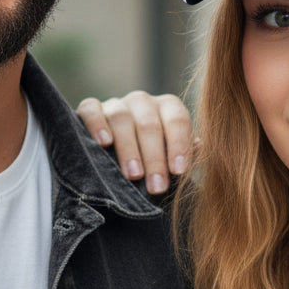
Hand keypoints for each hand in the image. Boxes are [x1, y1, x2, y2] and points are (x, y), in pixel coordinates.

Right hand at [76, 91, 193, 194]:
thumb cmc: (154, 164)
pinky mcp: (90, 109)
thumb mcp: (172, 162)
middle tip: (156, 187)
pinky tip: (104, 143)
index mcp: (168, 108)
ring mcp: (116, 104)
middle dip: (154, 158)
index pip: (177, 119)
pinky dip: (97, 124)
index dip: (178, 145)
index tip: (178, 172)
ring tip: (134, 176)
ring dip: (128, 148)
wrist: (120, 162)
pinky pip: (91, 110)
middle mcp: (142, 102)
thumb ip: (185, 156)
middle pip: (149, 123)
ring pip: (121, 118)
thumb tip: (198, 146)